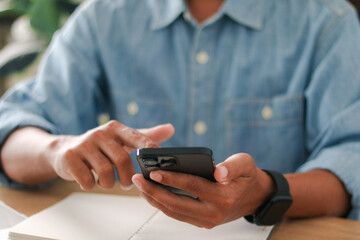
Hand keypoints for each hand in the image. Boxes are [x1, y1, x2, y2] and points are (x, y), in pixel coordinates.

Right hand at [46, 121, 173, 189]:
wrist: (64, 151)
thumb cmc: (100, 148)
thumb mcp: (122, 139)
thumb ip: (145, 136)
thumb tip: (171, 129)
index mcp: (116, 128)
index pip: (138, 137)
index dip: (150, 150)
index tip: (158, 163)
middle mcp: (100, 133)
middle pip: (123, 159)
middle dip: (128, 177)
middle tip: (128, 185)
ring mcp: (83, 144)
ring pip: (106, 172)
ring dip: (109, 184)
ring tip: (108, 183)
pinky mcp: (69, 158)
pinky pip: (87, 179)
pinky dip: (92, 185)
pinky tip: (92, 182)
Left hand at [132, 153, 274, 228]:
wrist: (255, 197)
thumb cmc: (247, 176)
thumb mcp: (246, 164)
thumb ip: (233, 166)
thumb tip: (218, 171)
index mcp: (224, 197)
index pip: (193, 186)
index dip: (172, 179)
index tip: (154, 171)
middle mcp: (214, 213)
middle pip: (178, 204)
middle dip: (155, 192)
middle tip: (138, 179)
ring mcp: (207, 221)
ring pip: (175, 212)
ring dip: (155, 200)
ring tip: (140, 186)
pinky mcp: (203, 222)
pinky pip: (178, 214)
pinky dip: (163, 205)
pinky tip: (152, 194)